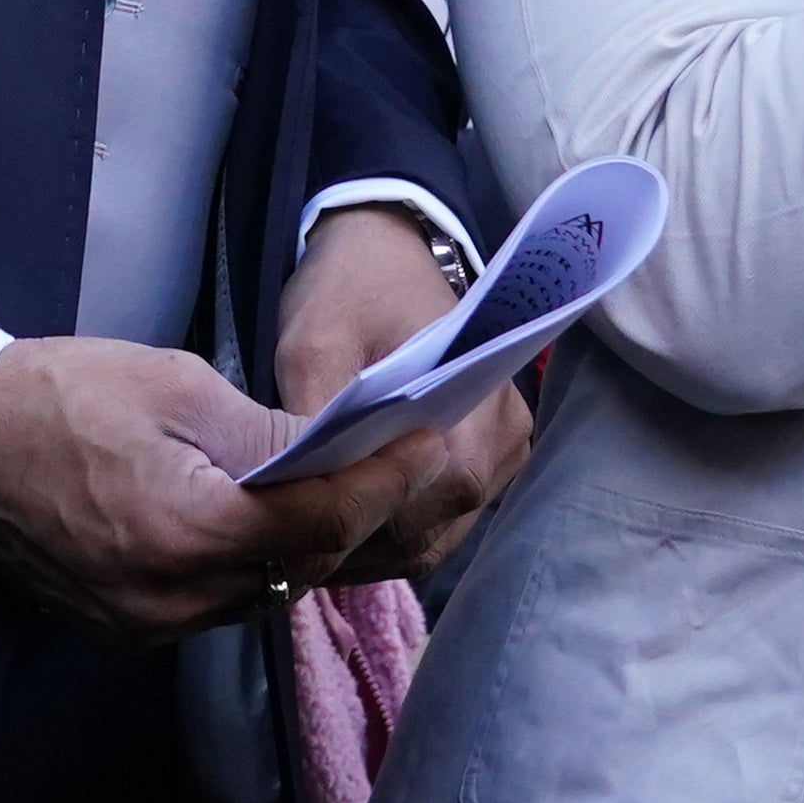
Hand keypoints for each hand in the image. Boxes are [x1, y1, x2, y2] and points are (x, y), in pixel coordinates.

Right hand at [0, 335, 411, 645]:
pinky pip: (215, 604)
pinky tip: (260, 519)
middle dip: (353, 513)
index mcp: (186, 533)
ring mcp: (143, 626)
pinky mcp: (122, 630)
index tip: (426, 442)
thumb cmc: (55, 393)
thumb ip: (269, 436)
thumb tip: (343, 454)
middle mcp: (169, 601)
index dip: (384, 481)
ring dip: (304, 544)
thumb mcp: (176, 388)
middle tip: (393, 457)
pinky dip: (249, 564)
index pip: (322, 522)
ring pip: (263, 592)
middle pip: (301, 567)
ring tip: (335, 485)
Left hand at [276, 204, 529, 583]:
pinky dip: (400, 529)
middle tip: (298, 550)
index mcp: (476, 405)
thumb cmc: (349, 291)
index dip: (370, 528)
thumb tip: (307, 491)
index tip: (306, 537)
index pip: (434, 502)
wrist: (385, 251)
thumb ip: (317, 417)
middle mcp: (505, 437)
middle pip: (438, 529)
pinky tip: (349, 523)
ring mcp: (504, 451)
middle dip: (368, 545)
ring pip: (441, 533)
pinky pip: (447, 517)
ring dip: (381, 544)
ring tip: (316, 542)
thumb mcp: (314, 344)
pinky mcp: (491, 458)